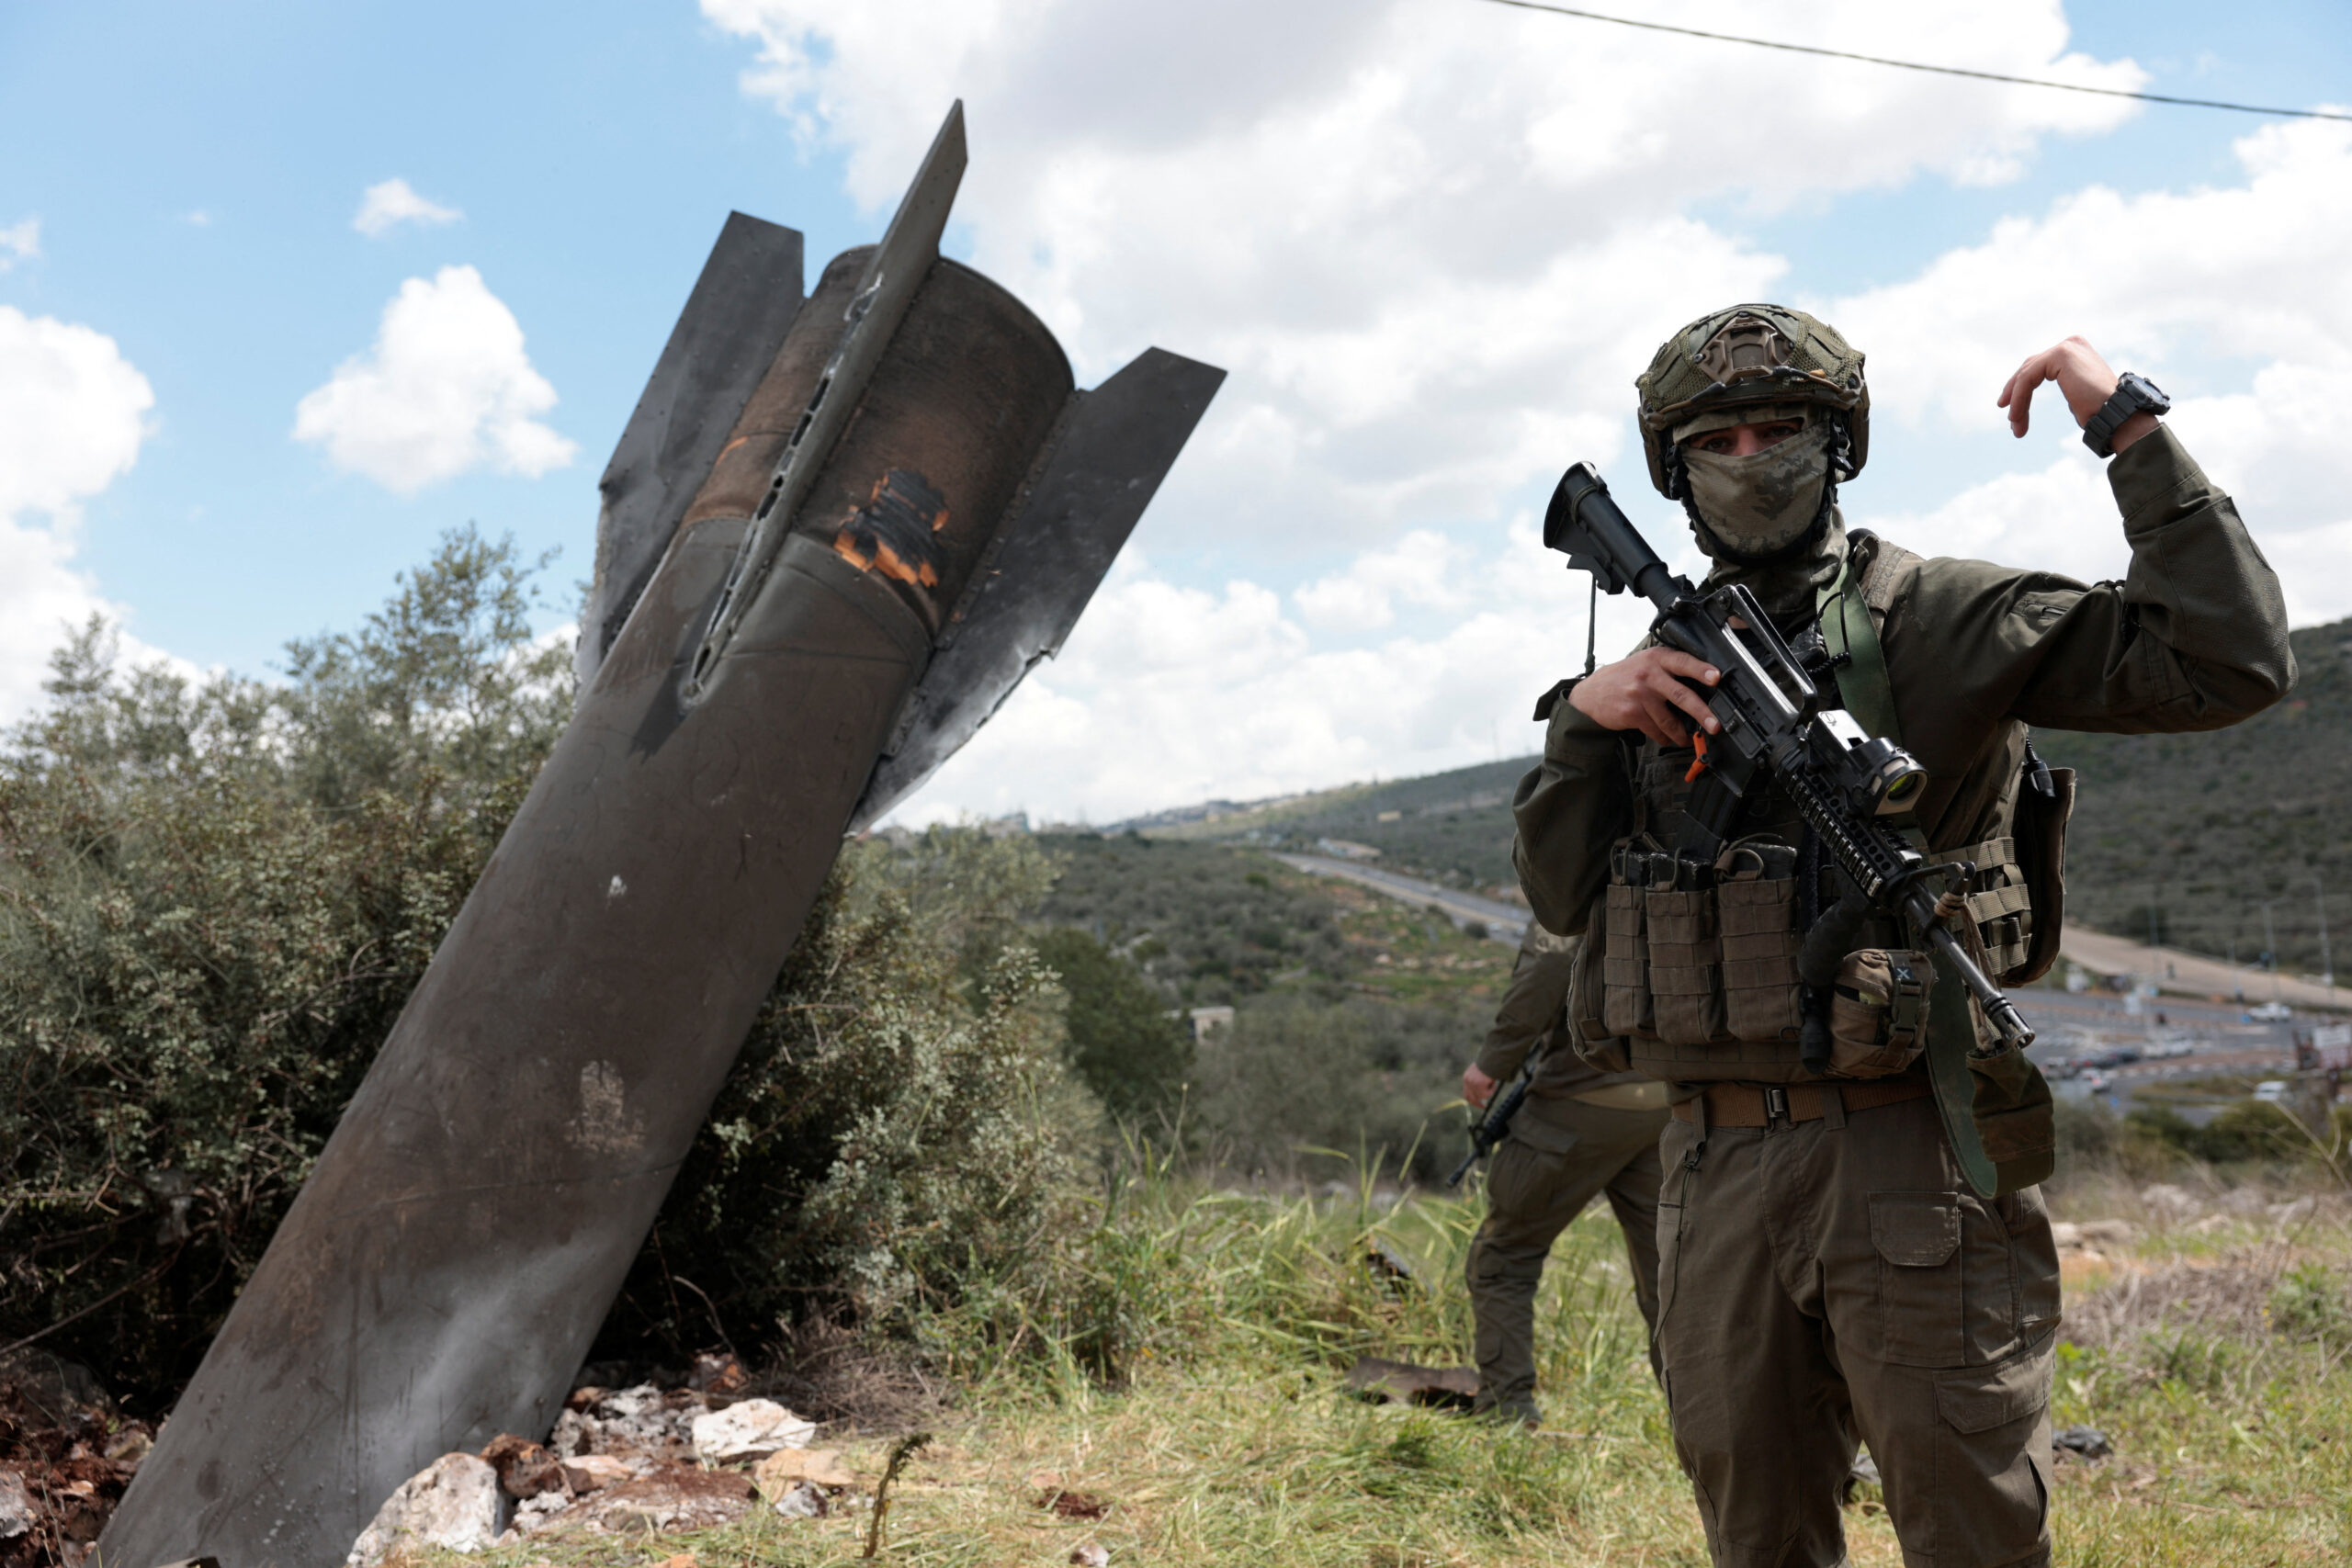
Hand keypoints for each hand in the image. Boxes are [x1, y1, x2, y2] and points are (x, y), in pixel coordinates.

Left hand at [1463, 1063, 1497, 1109]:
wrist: (1492, 1057)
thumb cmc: (1490, 1063)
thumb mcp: (1481, 1073)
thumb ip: (1479, 1082)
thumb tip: (1483, 1094)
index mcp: (1467, 1077)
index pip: (1466, 1093)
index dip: (1472, 1099)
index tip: (1478, 1103)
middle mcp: (1468, 1081)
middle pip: (1470, 1098)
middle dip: (1477, 1104)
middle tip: (1484, 1107)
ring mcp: (1473, 1083)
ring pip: (1481, 1096)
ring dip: (1489, 1091)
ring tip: (1493, 1082)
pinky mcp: (1479, 1085)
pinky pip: (1487, 1094)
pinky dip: (1492, 1090)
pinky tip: (1493, 1081)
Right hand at [1567, 646, 1721, 747]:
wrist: (1591, 694)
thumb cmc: (1624, 678)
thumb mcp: (1644, 662)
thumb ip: (1668, 668)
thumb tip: (1702, 686)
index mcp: (1656, 658)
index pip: (1683, 662)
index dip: (1701, 670)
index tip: (1716, 678)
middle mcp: (1648, 674)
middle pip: (1681, 694)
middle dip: (1701, 712)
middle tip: (1714, 725)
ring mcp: (1639, 694)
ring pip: (1669, 720)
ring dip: (1682, 734)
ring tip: (1690, 739)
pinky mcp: (1632, 713)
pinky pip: (1655, 730)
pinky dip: (1664, 738)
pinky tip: (1668, 739)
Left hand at [1996, 336, 2156, 453]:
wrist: (2116, 414)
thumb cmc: (2100, 411)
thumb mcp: (2076, 393)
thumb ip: (2064, 383)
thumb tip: (2040, 389)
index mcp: (2076, 349)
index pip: (2039, 365)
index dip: (2020, 386)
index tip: (2011, 409)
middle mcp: (2072, 343)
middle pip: (2030, 367)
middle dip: (2015, 393)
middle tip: (2010, 417)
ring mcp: (2067, 346)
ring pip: (2026, 375)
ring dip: (2017, 401)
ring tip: (2015, 425)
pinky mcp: (2061, 355)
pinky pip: (2028, 378)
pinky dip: (2019, 398)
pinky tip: (2016, 416)